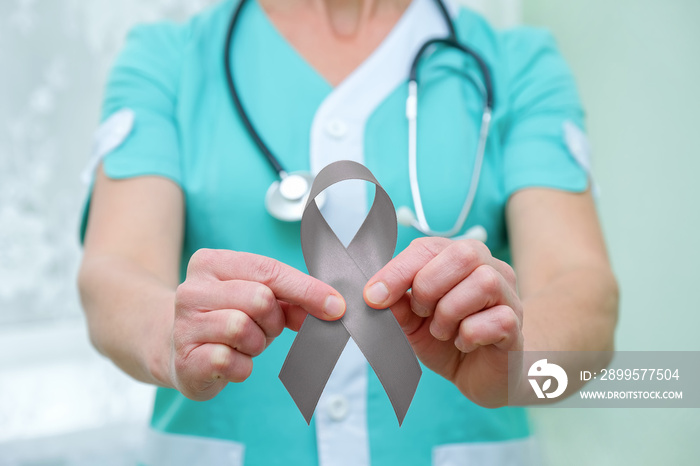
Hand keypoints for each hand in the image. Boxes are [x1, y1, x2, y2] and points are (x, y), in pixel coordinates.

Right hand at [170, 248, 345, 400]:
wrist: (177, 350)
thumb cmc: (227, 317)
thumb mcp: (258, 299)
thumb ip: (293, 299)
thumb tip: (332, 307)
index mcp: (211, 263)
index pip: (267, 270)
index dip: (306, 290)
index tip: (336, 306)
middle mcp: (192, 289)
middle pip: (259, 299)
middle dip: (274, 320)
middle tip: (265, 329)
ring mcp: (183, 324)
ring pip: (243, 329)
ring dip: (257, 343)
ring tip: (245, 344)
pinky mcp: (184, 360)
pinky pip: (231, 362)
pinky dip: (242, 366)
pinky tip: (231, 361)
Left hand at [363, 238, 522, 407]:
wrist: (480, 375)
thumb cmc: (447, 340)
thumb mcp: (412, 323)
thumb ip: (396, 306)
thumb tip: (377, 295)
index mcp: (457, 259)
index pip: (428, 247)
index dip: (398, 271)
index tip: (373, 297)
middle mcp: (489, 268)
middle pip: (462, 254)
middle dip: (428, 286)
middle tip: (421, 313)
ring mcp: (508, 296)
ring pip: (483, 282)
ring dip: (450, 312)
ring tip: (443, 331)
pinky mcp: (516, 325)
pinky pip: (497, 320)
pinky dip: (470, 335)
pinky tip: (464, 343)